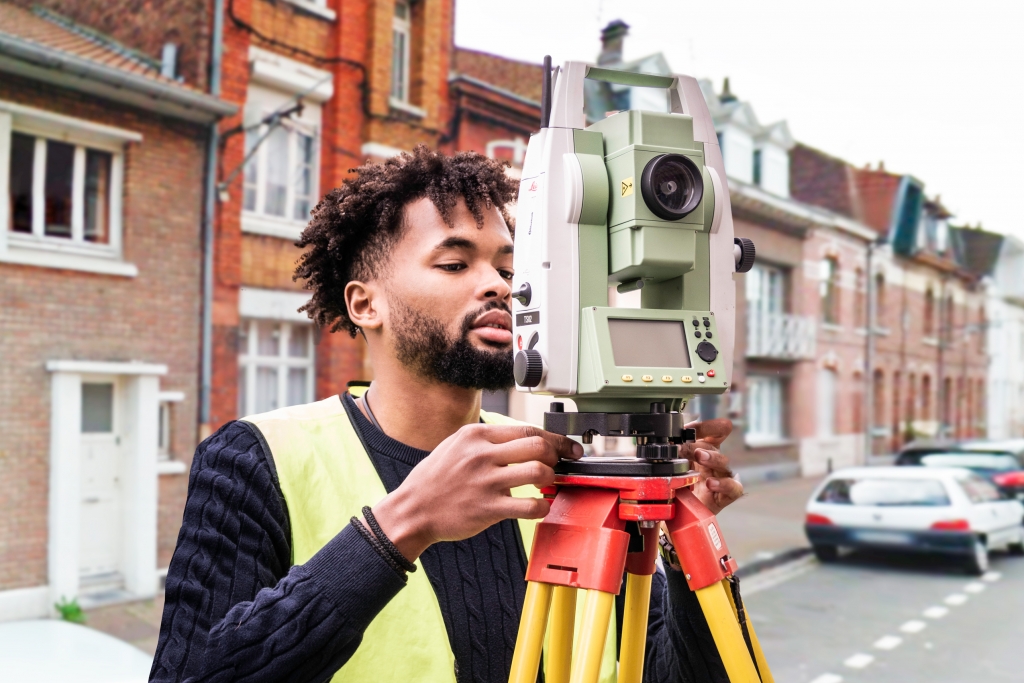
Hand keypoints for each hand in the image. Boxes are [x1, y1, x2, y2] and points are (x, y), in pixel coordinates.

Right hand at [369, 424, 582, 560]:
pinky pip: (529, 506)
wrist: (413, 508)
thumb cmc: (436, 478)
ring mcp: (485, 482)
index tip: (566, 447)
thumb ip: (488, 440)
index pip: (527, 429)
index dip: (554, 438)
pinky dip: (543, 506)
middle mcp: (482, 455)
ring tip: (548, 484)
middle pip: (537, 445)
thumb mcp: (456, 445)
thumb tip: (525, 441)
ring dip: (551, 478)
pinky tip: (540, 506)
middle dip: (557, 454)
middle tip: (561, 464)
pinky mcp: (488, 509)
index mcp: (476, 435)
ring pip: (537, 472)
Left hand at [680, 418, 742, 514]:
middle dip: (698, 445)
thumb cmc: (677, 487)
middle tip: (685, 447)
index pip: (714, 432)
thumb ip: (671, 453)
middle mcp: (713, 462)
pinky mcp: (724, 497)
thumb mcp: (671, 467)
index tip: (691, 428)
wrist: (677, 515)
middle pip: (714, 446)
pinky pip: (733, 488)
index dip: (708, 426)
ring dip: (711, 457)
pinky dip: (724, 484)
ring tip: (699, 456)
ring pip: (723, 463)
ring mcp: (720, 478)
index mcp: (703, 451)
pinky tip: (711, 483)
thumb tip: (666, 441)